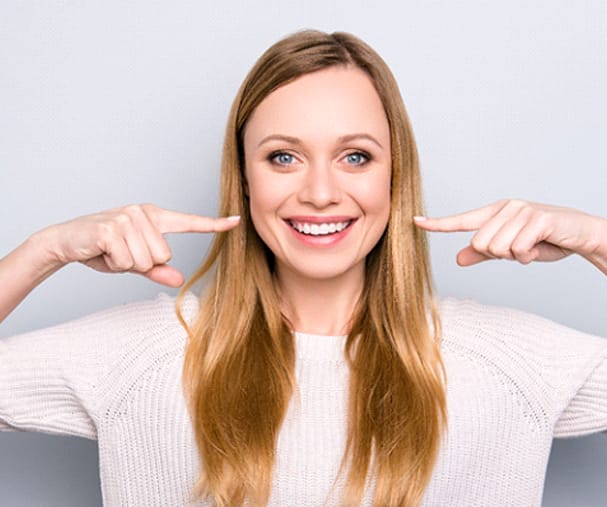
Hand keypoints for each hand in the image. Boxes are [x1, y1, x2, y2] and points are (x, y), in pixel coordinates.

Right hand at [39, 204, 239, 286]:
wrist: (66, 241)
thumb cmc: (103, 249)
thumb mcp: (135, 262)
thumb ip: (158, 270)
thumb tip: (180, 280)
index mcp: (154, 217)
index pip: (189, 223)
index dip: (214, 225)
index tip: (236, 221)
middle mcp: (143, 213)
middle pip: (165, 255)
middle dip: (142, 263)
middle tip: (121, 253)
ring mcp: (127, 217)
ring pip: (147, 260)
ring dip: (127, 263)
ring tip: (111, 251)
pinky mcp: (112, 228)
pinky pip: (127, 260)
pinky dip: (114, 263)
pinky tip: (103, 251)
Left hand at [413, 199, 606, 271]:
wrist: (581, 235)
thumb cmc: (545, 241)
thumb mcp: (510, 250)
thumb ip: (484, 254)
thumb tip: (458, 258)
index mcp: (495, 213)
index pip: (461, 220)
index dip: (438, 223)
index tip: (415, 221)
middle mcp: (505, 208)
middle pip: (479, 244)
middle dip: (499, 255)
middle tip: (519, 249)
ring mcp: (521, 211)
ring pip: (497, 248)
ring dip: (516, 256)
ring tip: (531, 246)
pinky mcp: (537, 219)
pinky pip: (518, 248)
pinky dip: (529, 256)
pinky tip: (540, 246)